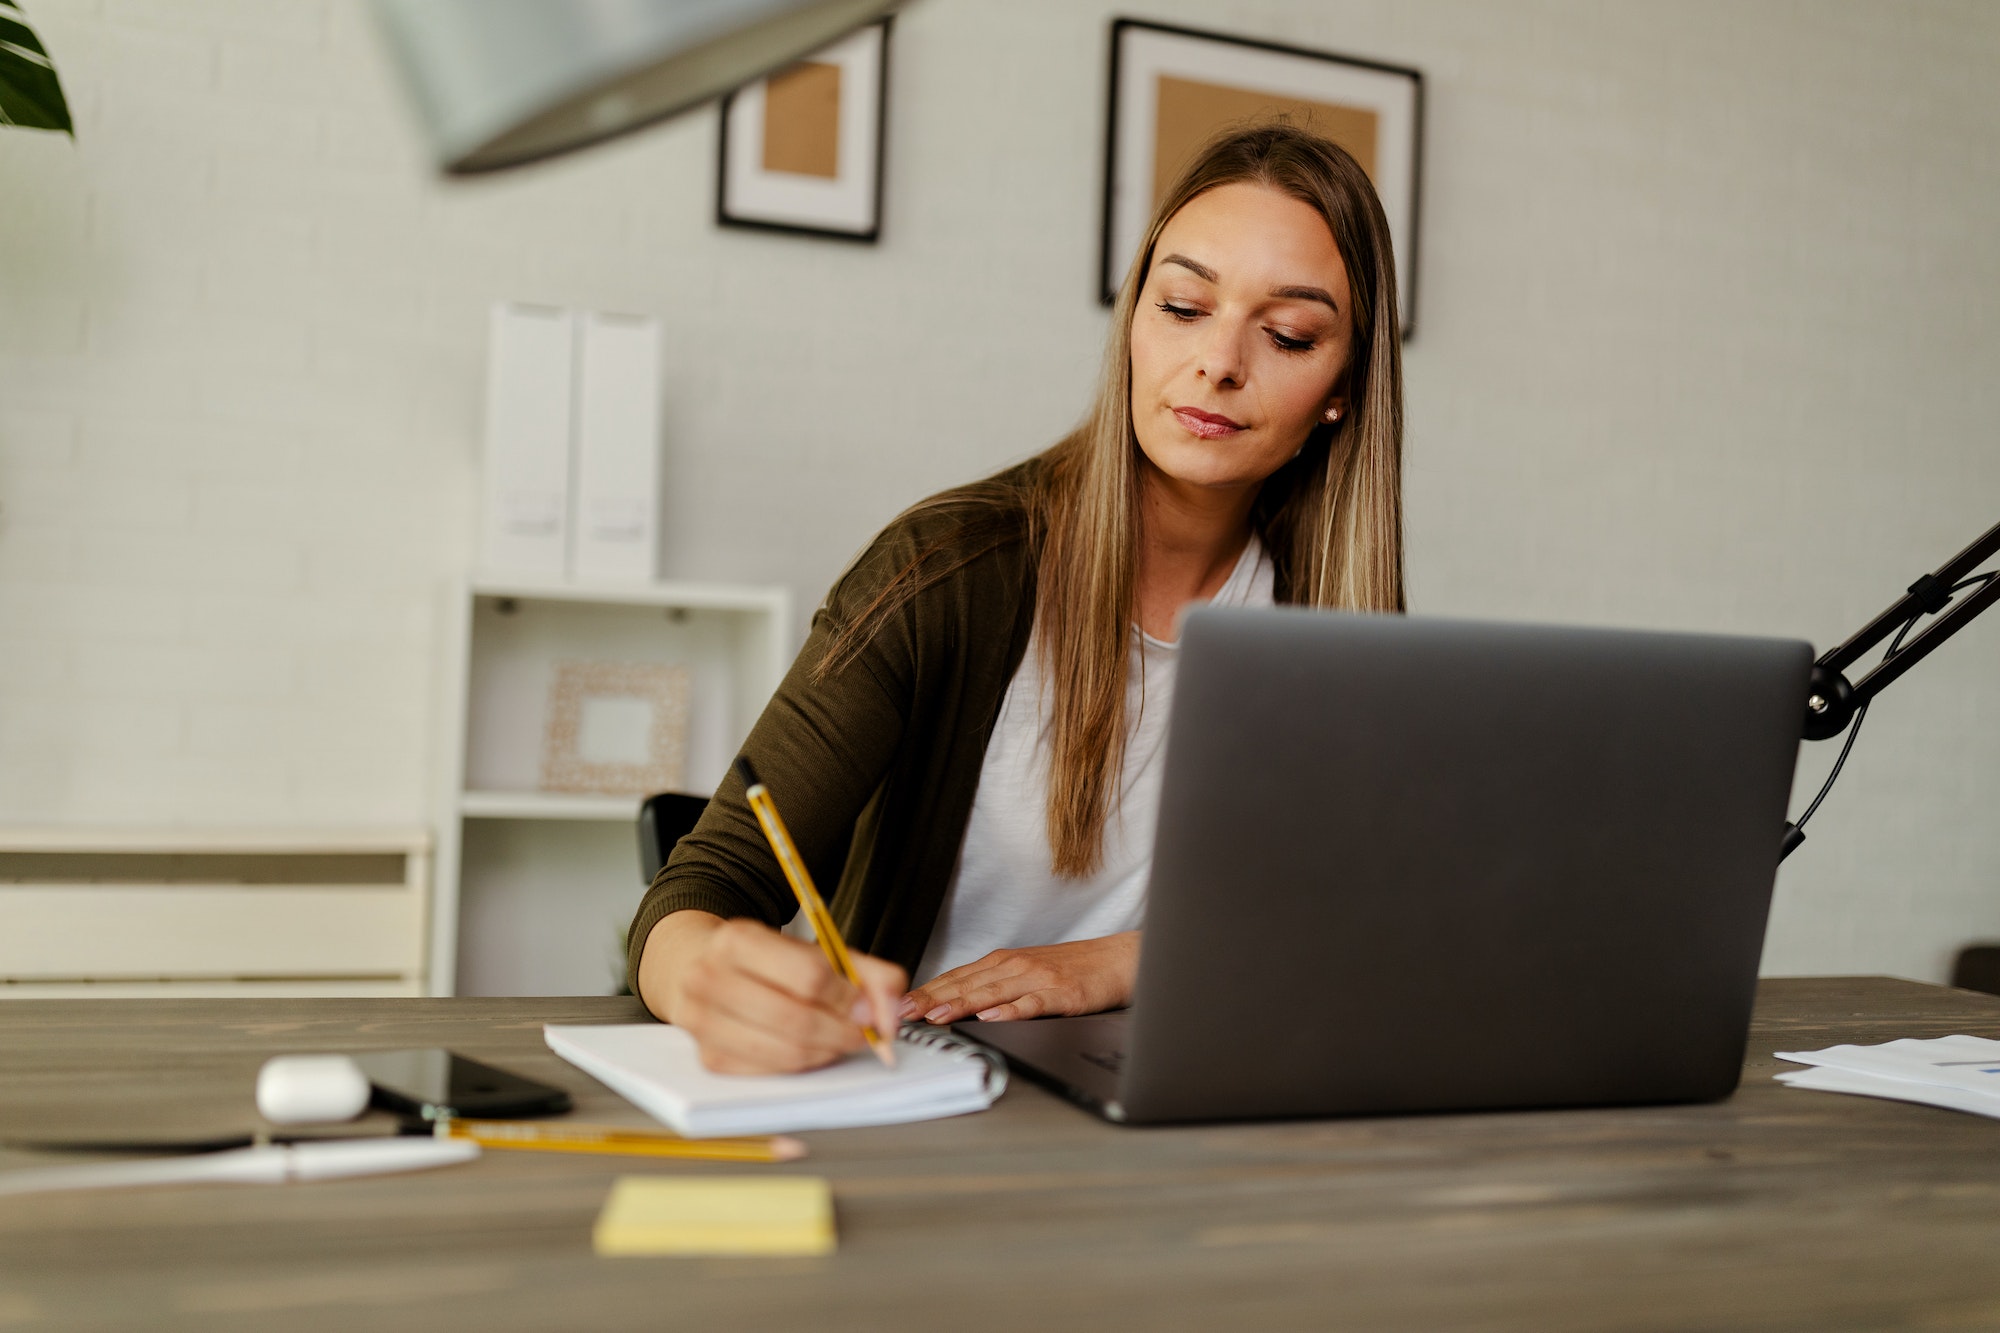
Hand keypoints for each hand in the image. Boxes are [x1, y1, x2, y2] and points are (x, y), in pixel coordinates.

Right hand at [638, 911, 906, 1074]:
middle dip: (843, 1032)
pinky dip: (801, 1067)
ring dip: (826, 1052)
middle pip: (796, 1020)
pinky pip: (769, 1073)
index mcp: (738, 940)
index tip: (872, 1009)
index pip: (808, 975)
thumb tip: (892, 1012)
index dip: (850, 998)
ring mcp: (703, 1022)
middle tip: (866, 1034)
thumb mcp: (814, 949)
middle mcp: (710, 979)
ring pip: (784, 1053)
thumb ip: (865, 972)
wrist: (696, 964)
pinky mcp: (708, 1058)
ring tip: (842, 1040)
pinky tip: (813, 1050)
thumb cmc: (764, 960)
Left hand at [902, 932, 1139, 1023]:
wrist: (1120, 960)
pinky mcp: (1063, 993)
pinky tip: (992, 1018)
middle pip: (966, 984)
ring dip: (960, 1003)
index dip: (926, 991)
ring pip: (991, 992)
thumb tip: (957, 1007)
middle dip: (931, 999)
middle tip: (902, 1013)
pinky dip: (1011, 1010)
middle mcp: (1016, 966)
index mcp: (1004, 962)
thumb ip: (996, 987)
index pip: (956, 977)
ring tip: (935, 1016)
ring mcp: (1039, 978)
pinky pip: (1033, 1003)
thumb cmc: (1074, 971)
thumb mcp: (1029, 974)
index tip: (898, 1005)